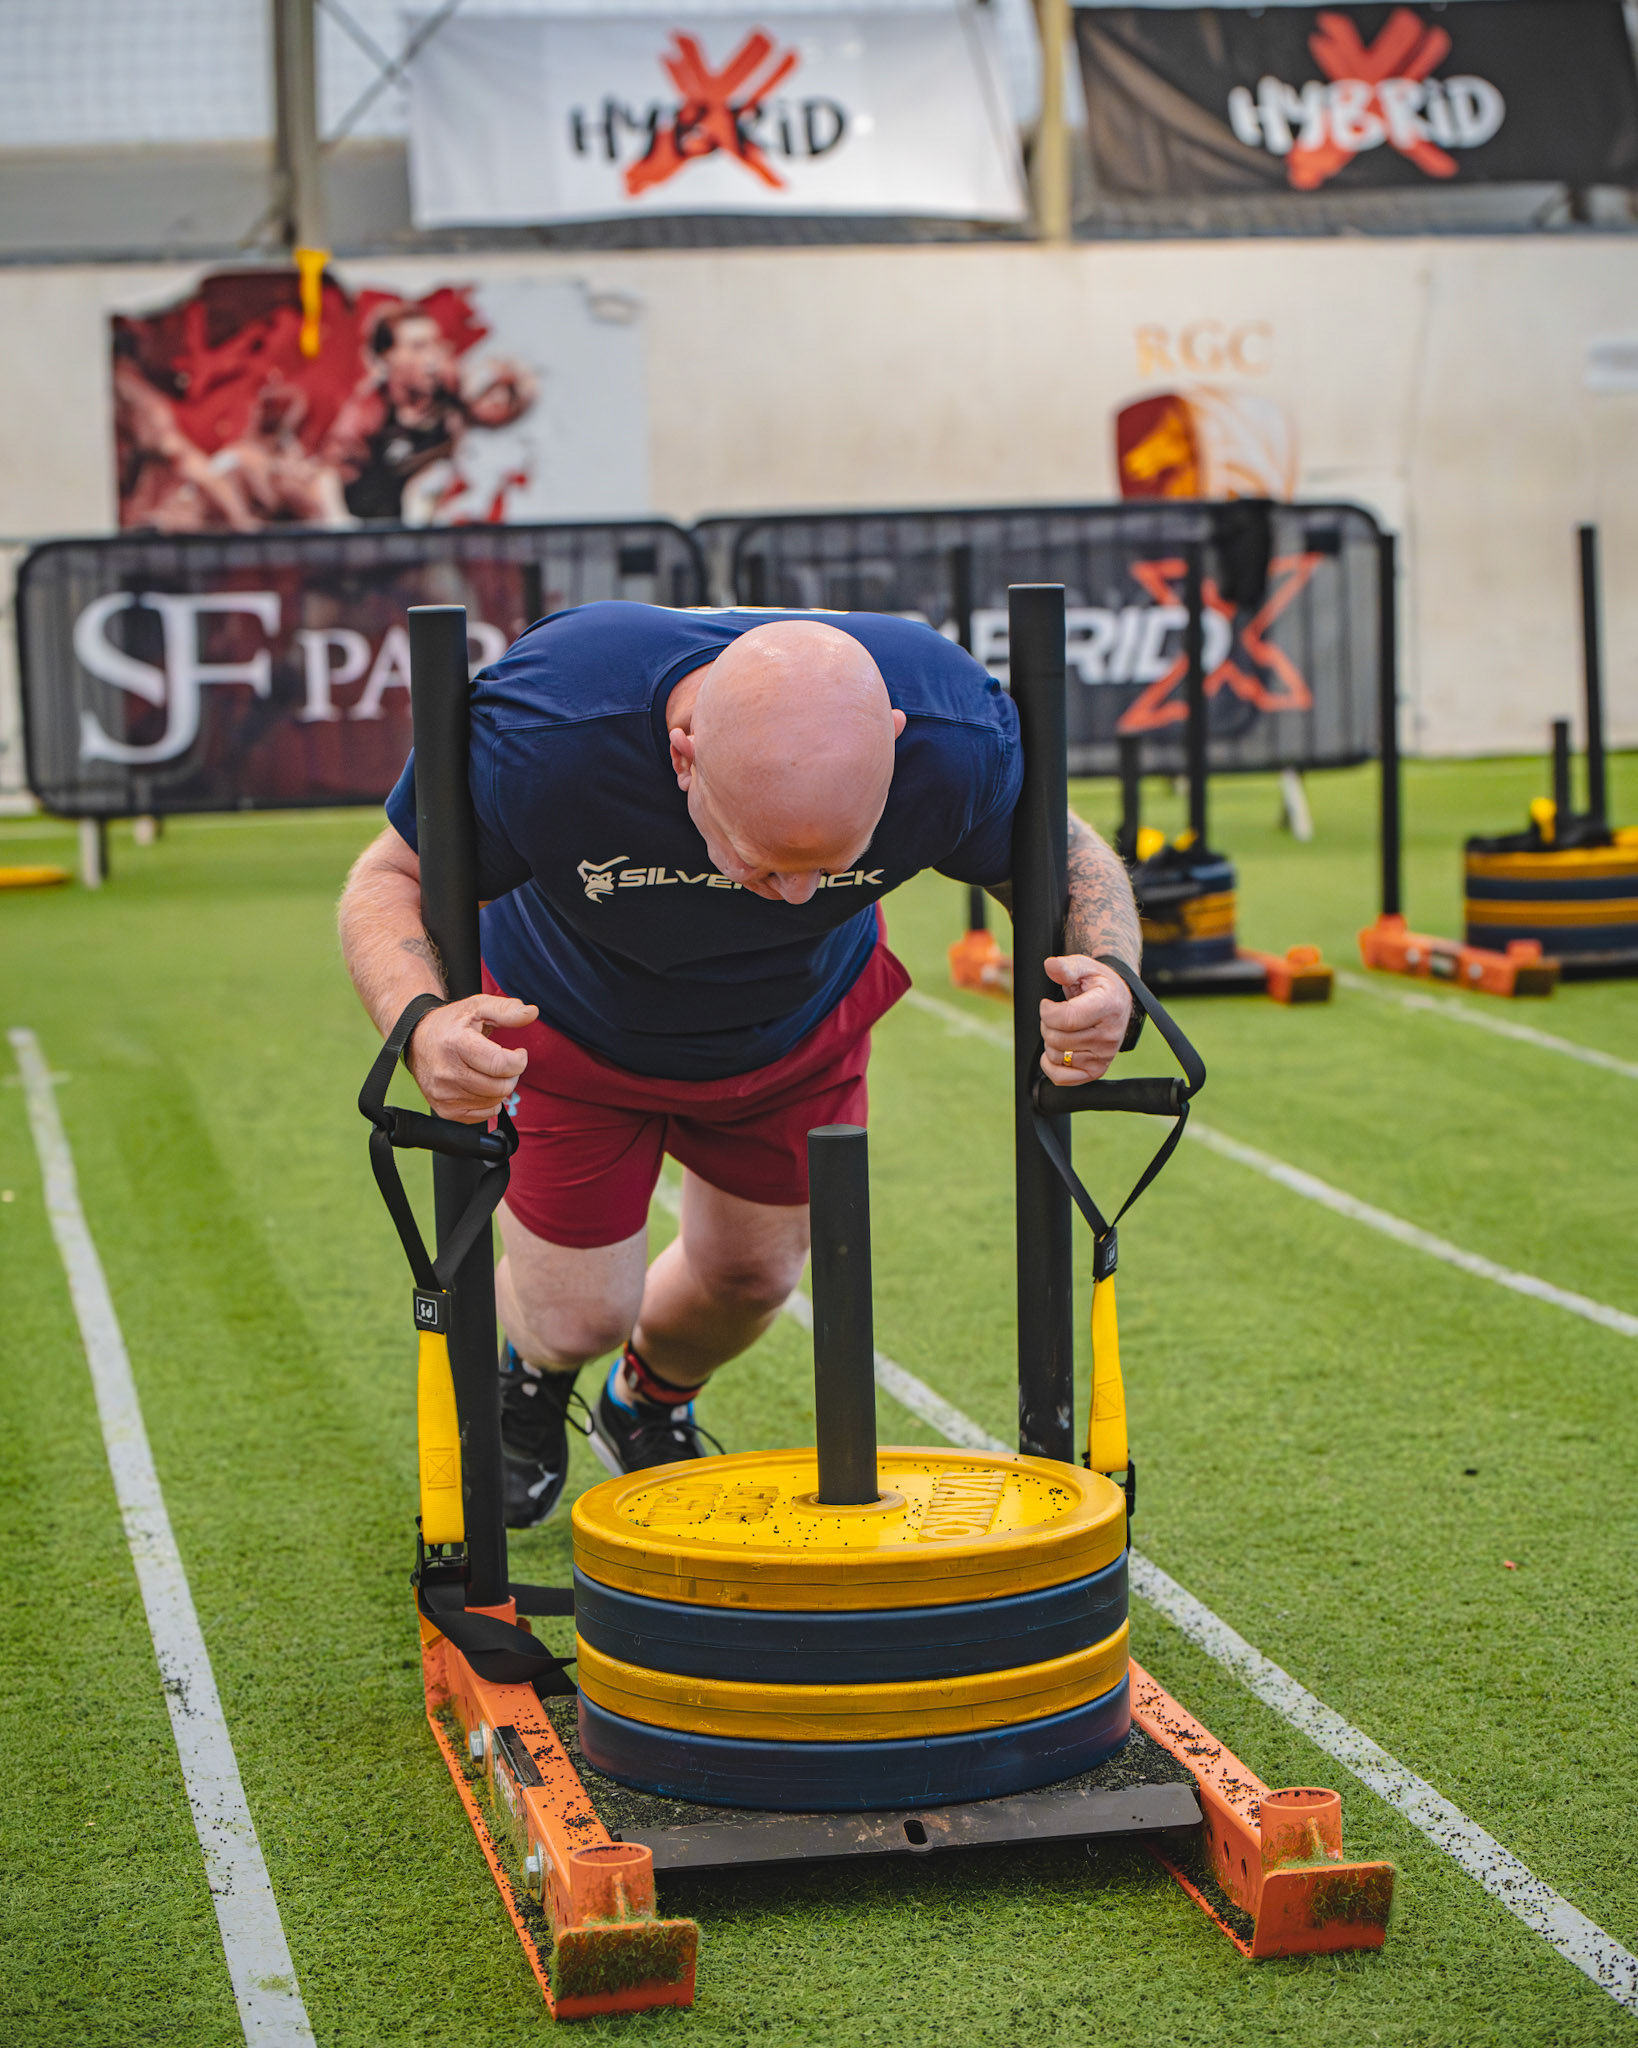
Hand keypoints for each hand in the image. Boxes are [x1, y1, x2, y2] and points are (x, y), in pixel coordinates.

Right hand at [407, 994, 536, 1121]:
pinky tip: (482, 1086)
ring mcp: (444, 1094)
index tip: (518, 1053)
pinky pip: (482, 1116)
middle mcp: (446, 1072)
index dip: (519, 1061)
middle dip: (512, 1075)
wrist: (416, 1040)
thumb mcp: (477, 1006)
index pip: (500, 1065)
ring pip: (493, 1102)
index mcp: (456, 1044)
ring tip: (491, 1072)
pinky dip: (489, 1103)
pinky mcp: (444, 1110)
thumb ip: (506, 1009)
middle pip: (500, 1087)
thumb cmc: (450, 1023)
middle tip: (505, 1063)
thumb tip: (531, 1013)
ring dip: (500, 1088)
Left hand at [1038, 957, 1131, 1087]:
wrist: (1117, 1003)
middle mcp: (1109, 1035)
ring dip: (1050, 1042)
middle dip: (1047, 1025)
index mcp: (1107, 1007)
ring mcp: (1104, 1056)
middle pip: (1057, 1039)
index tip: (1048, 1005)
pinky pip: (1061, 1078)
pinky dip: (1051, 1066)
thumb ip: (1067, 967)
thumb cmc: (1098, 985)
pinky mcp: (1096, 1071)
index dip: (1047, 1012)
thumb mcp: (1085, 968)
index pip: (1065, 1018)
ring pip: (1056, 1057)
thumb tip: (1050, 967)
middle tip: (1056, 1016)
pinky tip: (1057, 1051)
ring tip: (1062, 1029)